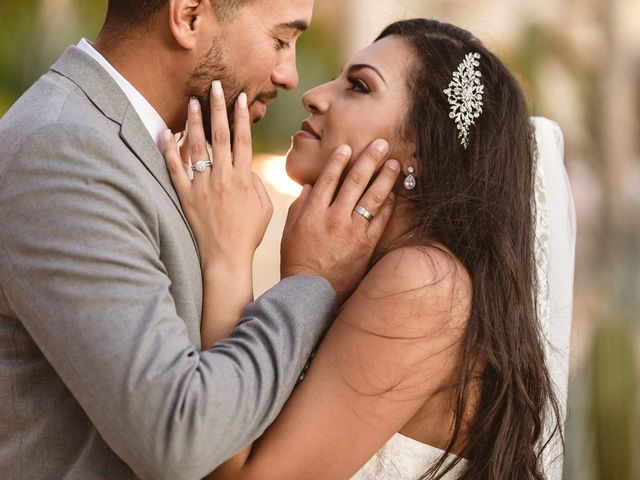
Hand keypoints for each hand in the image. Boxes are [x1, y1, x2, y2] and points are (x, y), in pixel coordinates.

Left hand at [162, 81, 272, 269]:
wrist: (226, 259)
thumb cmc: (248, 235)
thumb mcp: (264, 209)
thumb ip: (257, 184)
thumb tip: (246, 166)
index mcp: (244, 179)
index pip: (243, 140)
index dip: (243, 117)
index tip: (241, 97)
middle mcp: (223, 178)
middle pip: (220, 135)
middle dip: (218, 108)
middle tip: (215, 85)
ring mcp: (202, 186)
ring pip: (197, 147)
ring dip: (195, 122)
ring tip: (192, 101)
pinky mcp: (186, 197)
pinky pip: (175, 169)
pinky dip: (169, 151)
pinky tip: (166, 133)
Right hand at [281, 140, 399, 303]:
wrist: (310, 293)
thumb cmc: (296, 261)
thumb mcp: (289, 231)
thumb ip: (299, 206)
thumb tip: (310, 186)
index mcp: (312, 212)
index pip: (328, 179)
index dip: (339, 160)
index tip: (348, 146)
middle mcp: (333, 218)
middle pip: (355, 181)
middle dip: (369, 159)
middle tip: (381, 143)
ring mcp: (352, 231)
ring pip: (373, 197)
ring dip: (385, 177)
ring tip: (395, 163)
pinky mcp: (366, 245)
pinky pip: (381, 220)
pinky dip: (389, 205)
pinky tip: (394, 193)